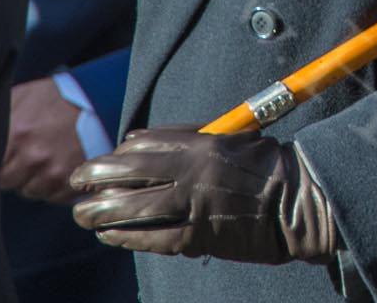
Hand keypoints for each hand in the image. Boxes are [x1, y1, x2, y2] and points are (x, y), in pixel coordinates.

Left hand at [0, 77, 87, 203]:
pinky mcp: (73, 183)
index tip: (1, 155)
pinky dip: (55, 184)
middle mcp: (33, 158)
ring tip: (46, 156)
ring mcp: (54, 173)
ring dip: (34, 179)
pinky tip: (61, 163)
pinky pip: (53, 196)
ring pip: (30, 191)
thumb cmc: (55, 98)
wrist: (101, 99)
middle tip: (26, 152)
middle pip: (7, 183)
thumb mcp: (19, 97)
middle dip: (13, 171)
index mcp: (16, 135)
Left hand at [70, 126, 337, 263]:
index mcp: (202, 142)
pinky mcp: (198, 236)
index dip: (117, 153)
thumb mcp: (235, 138)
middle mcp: (192, 171)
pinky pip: (150, 238)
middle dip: (94, 177)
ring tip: (82, 214)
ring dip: (100, 212)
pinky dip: (126, 237)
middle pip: (127, 172)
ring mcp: (193, 205)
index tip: (106, 161)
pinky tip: (110, 235)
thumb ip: (194, 140)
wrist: (300, 201)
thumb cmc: (271, 167)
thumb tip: (146, 141)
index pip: (142, 144)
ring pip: (131, 208)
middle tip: (76, 183)